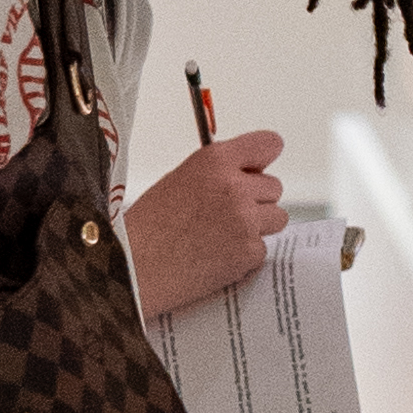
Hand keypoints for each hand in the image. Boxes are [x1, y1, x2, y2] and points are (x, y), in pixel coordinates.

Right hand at [127, 132, 288, 319]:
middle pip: (274, 187)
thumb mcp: (181, 179)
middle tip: (227, 214)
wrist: (135, 267)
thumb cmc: (147, 227)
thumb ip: (218, 172)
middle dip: (256, 199)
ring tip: (224, 235)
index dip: (263, 159)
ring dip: (258, 226)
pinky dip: (246, 254)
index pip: (268, 145)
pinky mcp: (250, 252)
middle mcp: (235, 187)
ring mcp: (246, 221)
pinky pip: (263, 248)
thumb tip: (246, 174)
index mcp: (215, 161)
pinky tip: (218, 256)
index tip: (258, 168)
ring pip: (277, 218)